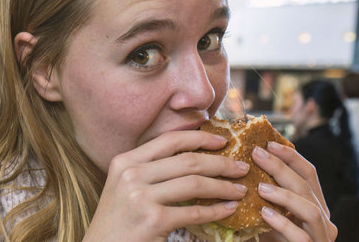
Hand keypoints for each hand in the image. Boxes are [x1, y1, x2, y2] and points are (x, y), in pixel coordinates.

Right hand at [83, 131, 249, 241]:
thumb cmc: (117, 221)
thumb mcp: (124, 186)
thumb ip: (150, 169)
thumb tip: (193, 156)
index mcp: (125, 160)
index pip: (169, 140)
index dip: (200, 138)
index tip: (222, 141)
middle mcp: (131, 174)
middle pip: (187, 160)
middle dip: (221, 163)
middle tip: (241, 167)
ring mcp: (141, 197)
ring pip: (194, 184)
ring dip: (223, 186)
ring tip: (240, 189)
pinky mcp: (153, 221)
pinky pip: (194, 212)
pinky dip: (216, 210)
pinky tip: (228, 209)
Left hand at [254, 142, 337, 241]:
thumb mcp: (267, 217)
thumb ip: (263, 197)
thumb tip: (240, 167)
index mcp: (314, 205)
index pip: (308, 174)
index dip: (290, 156)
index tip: (268, 143)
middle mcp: (323, 220)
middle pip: (307, 187)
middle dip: (281, 168)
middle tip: (257, 155)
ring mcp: (320, 238)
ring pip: (311, 211)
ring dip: (285, 196)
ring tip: (260, 188)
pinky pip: (301, 237)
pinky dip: (283, 224)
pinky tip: (265, 214)